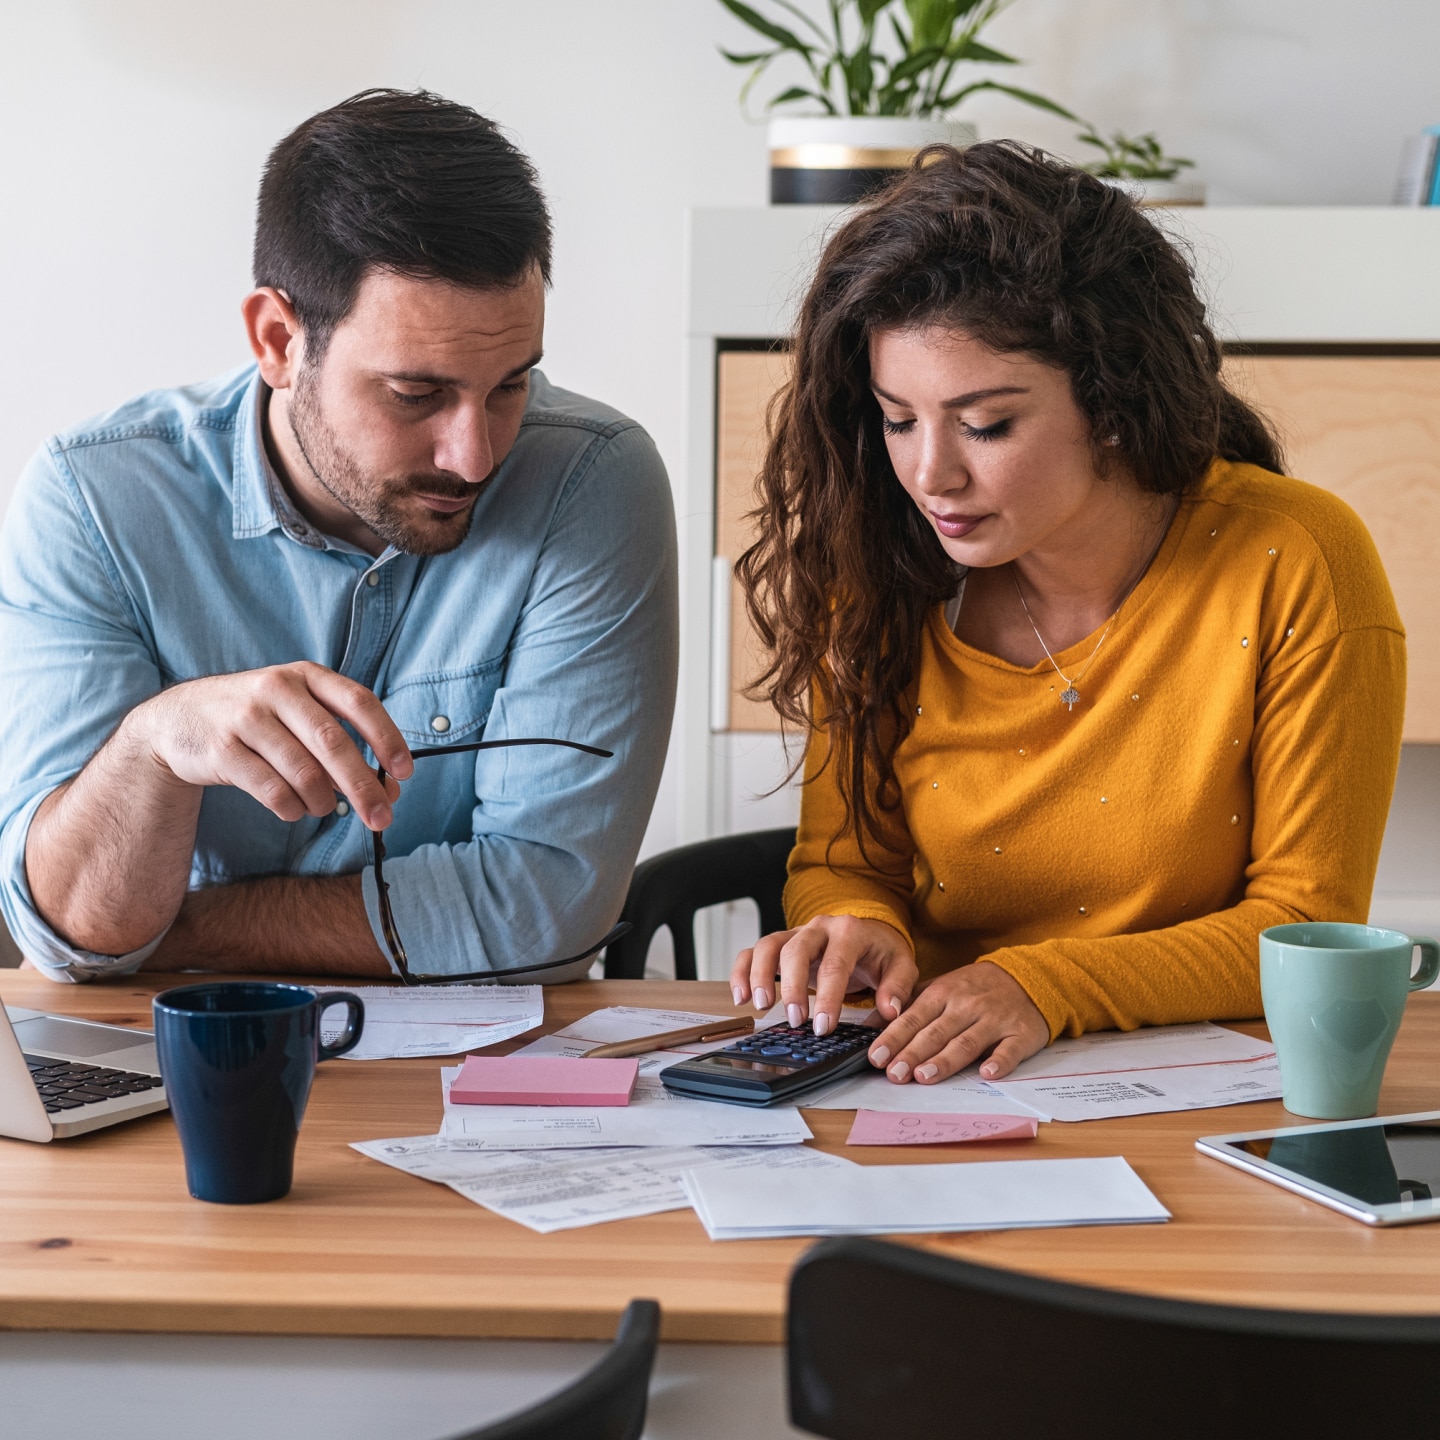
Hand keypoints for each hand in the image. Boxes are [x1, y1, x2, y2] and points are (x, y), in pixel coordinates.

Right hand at [128, 662, 412, 830]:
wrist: (176, 719)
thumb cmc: (256, 719)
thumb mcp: (297, 711)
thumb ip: (341, 742)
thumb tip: (389, 789)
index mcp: (306, 675)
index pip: (359, 702)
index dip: (387, 737)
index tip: (405, 772)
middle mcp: (277, 689)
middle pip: (333, 743)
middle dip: (363, 786)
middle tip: (383, 817)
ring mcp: (246, 718)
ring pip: (303, 772)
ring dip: (323, 801)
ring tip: (324, 807)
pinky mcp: (221, 750)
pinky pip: (271, 790)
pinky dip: (291, 808)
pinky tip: (293, 808)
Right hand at [731, 915, 917, 1034]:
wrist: (868, 934)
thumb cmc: (881, 952)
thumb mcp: (900, 966)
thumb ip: (897, 987)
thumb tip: (889, 1010)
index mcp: (849, 931)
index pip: (835, 963)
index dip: (828, 996)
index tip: (824, 1025)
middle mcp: (819, 927)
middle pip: (796, 950)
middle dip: (793, 988)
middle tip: (796, 1020)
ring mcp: (796, 933)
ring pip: (768, 945)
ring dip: (760, 976)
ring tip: (762, 1007)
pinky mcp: (781, 943)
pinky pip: (753, 951)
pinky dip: (741, 971)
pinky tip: (741, 997)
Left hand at [866, 962, 1048, 1082]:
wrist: (1026, 977)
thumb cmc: (974, 988)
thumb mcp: (939, 988)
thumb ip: (906, 1006)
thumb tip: (868, 1025)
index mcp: (943, 993)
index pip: (913, 1018)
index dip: (894, 1037)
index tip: (876, 1056)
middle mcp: (967, 1005)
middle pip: (936, 1032)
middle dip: (912, 1053)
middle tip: (893, 1073)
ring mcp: (995, 1019)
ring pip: (966, 1042)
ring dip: (945, 1060)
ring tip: (924, 1076)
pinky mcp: (1021, 1033)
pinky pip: (1010, 1049)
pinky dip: (999, 1061)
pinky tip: (987, 1073)